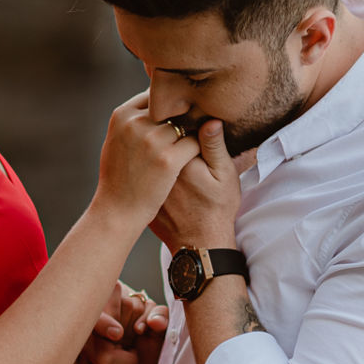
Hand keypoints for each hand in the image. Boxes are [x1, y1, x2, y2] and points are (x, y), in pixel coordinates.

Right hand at [77, 284, 171, 363]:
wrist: (151, 362)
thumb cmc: (151, 337)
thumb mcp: (159, 322)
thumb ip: (161, 316)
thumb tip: (154, 323)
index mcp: (105, 317)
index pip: (95, 319)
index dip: (104, 326)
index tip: (118, 333)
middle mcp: (88, 341)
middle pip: (105, 359)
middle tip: (135, 357)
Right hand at [97, 92, 203, 227]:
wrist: (117, 210)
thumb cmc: (118, 177)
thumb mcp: (115, 141)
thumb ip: (132, 121)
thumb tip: (151, 103)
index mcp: (122, 115)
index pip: (154, 96)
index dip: (168, 107)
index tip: (176, 117)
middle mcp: (136, 123)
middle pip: (172, 108)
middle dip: (183, 117)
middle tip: (195, 125)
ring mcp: (152, 140)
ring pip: (186, 124)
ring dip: (193, 133)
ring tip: (198, 143)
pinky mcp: (168, 159)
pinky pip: (195, 143)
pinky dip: (199, 149)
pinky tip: (199, 159)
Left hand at [150, 119, 247, 250]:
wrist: (199, 243)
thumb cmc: (217, 209)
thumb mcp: (224, 175)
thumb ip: (214, 145)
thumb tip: (210, 120)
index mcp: (174, 158)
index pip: (170, 125)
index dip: (182, 120)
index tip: (192, 121)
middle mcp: (152, 167)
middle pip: (154, 136)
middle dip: (166, 130)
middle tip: (182, 135)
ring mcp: (143, 180)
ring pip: (145, 151)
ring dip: (155, 145)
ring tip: (175, 152)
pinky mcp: (140, 191)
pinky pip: (140, 168)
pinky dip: (148, 163)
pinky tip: (162, 168)